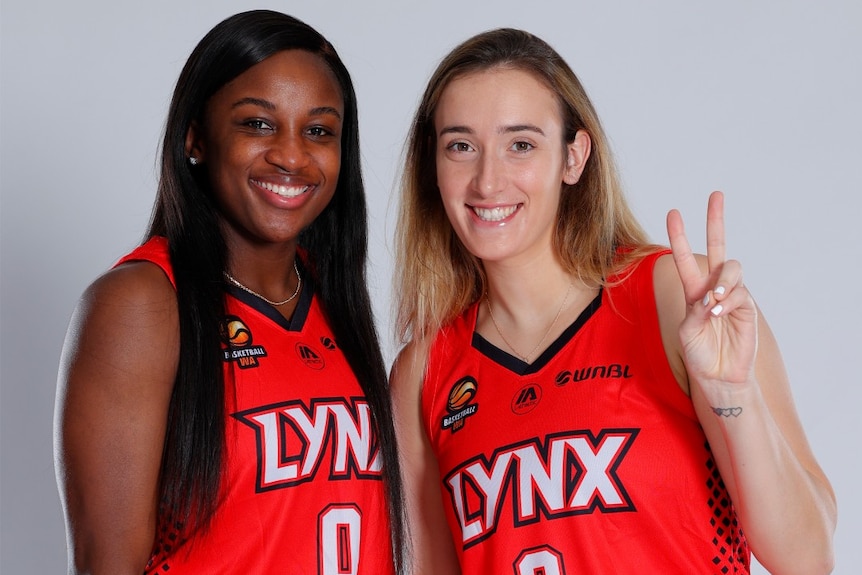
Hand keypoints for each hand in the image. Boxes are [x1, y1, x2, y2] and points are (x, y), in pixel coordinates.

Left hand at [666, 191, 757, 385]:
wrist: (718, 375)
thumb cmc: (699, 354)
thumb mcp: (688, 332)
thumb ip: (696, 312)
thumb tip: (711, 297)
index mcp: (693, 290)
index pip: (685, 258)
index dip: (680, 236)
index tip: (673, 212)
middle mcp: (713, 287)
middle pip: (718, 247)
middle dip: (715, 220)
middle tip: (715, 195)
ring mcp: (732, 294)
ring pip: (731, 269)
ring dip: (722, 282)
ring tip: (713, 302)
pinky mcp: (747, 306)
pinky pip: (740, 293)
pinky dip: (728, 301)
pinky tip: (720, 312)